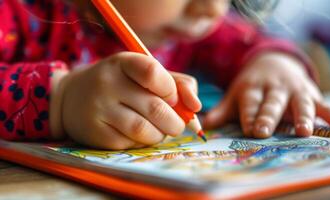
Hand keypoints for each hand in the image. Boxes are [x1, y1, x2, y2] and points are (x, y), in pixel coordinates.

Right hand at [52, 52, 200, 148]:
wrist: (73, 98)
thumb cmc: (121, 84)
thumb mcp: (144, 74)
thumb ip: (177, 83)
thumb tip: (196, 107)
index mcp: (123, 62)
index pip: (153, 72)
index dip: (171, 90)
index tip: (173, 99)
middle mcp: (107, 83)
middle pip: (155, 108)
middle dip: (175, 122)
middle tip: (175, 124)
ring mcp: (99, 109)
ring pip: (144, 130)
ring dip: (161, 135)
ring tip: (159, 130)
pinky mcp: (96, 133)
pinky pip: (131, 143)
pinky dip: (143, 142)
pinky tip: (138, 135)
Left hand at [203, 52, 329, 137]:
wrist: (273, 61)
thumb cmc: (252, 86)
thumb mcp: (237, 94)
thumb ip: (223, 111)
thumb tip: (203, 127)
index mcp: (252, 89)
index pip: (250, 103)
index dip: (248, 116)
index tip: (248, 129)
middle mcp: (273, 88)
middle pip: (270, 103)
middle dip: (267, 117)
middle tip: (263, 132)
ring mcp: (293, 89)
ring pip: (297, 103)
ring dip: (301, 116)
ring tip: (303, 131)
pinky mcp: (309, 91)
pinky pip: (320, 102)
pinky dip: (329, 112)